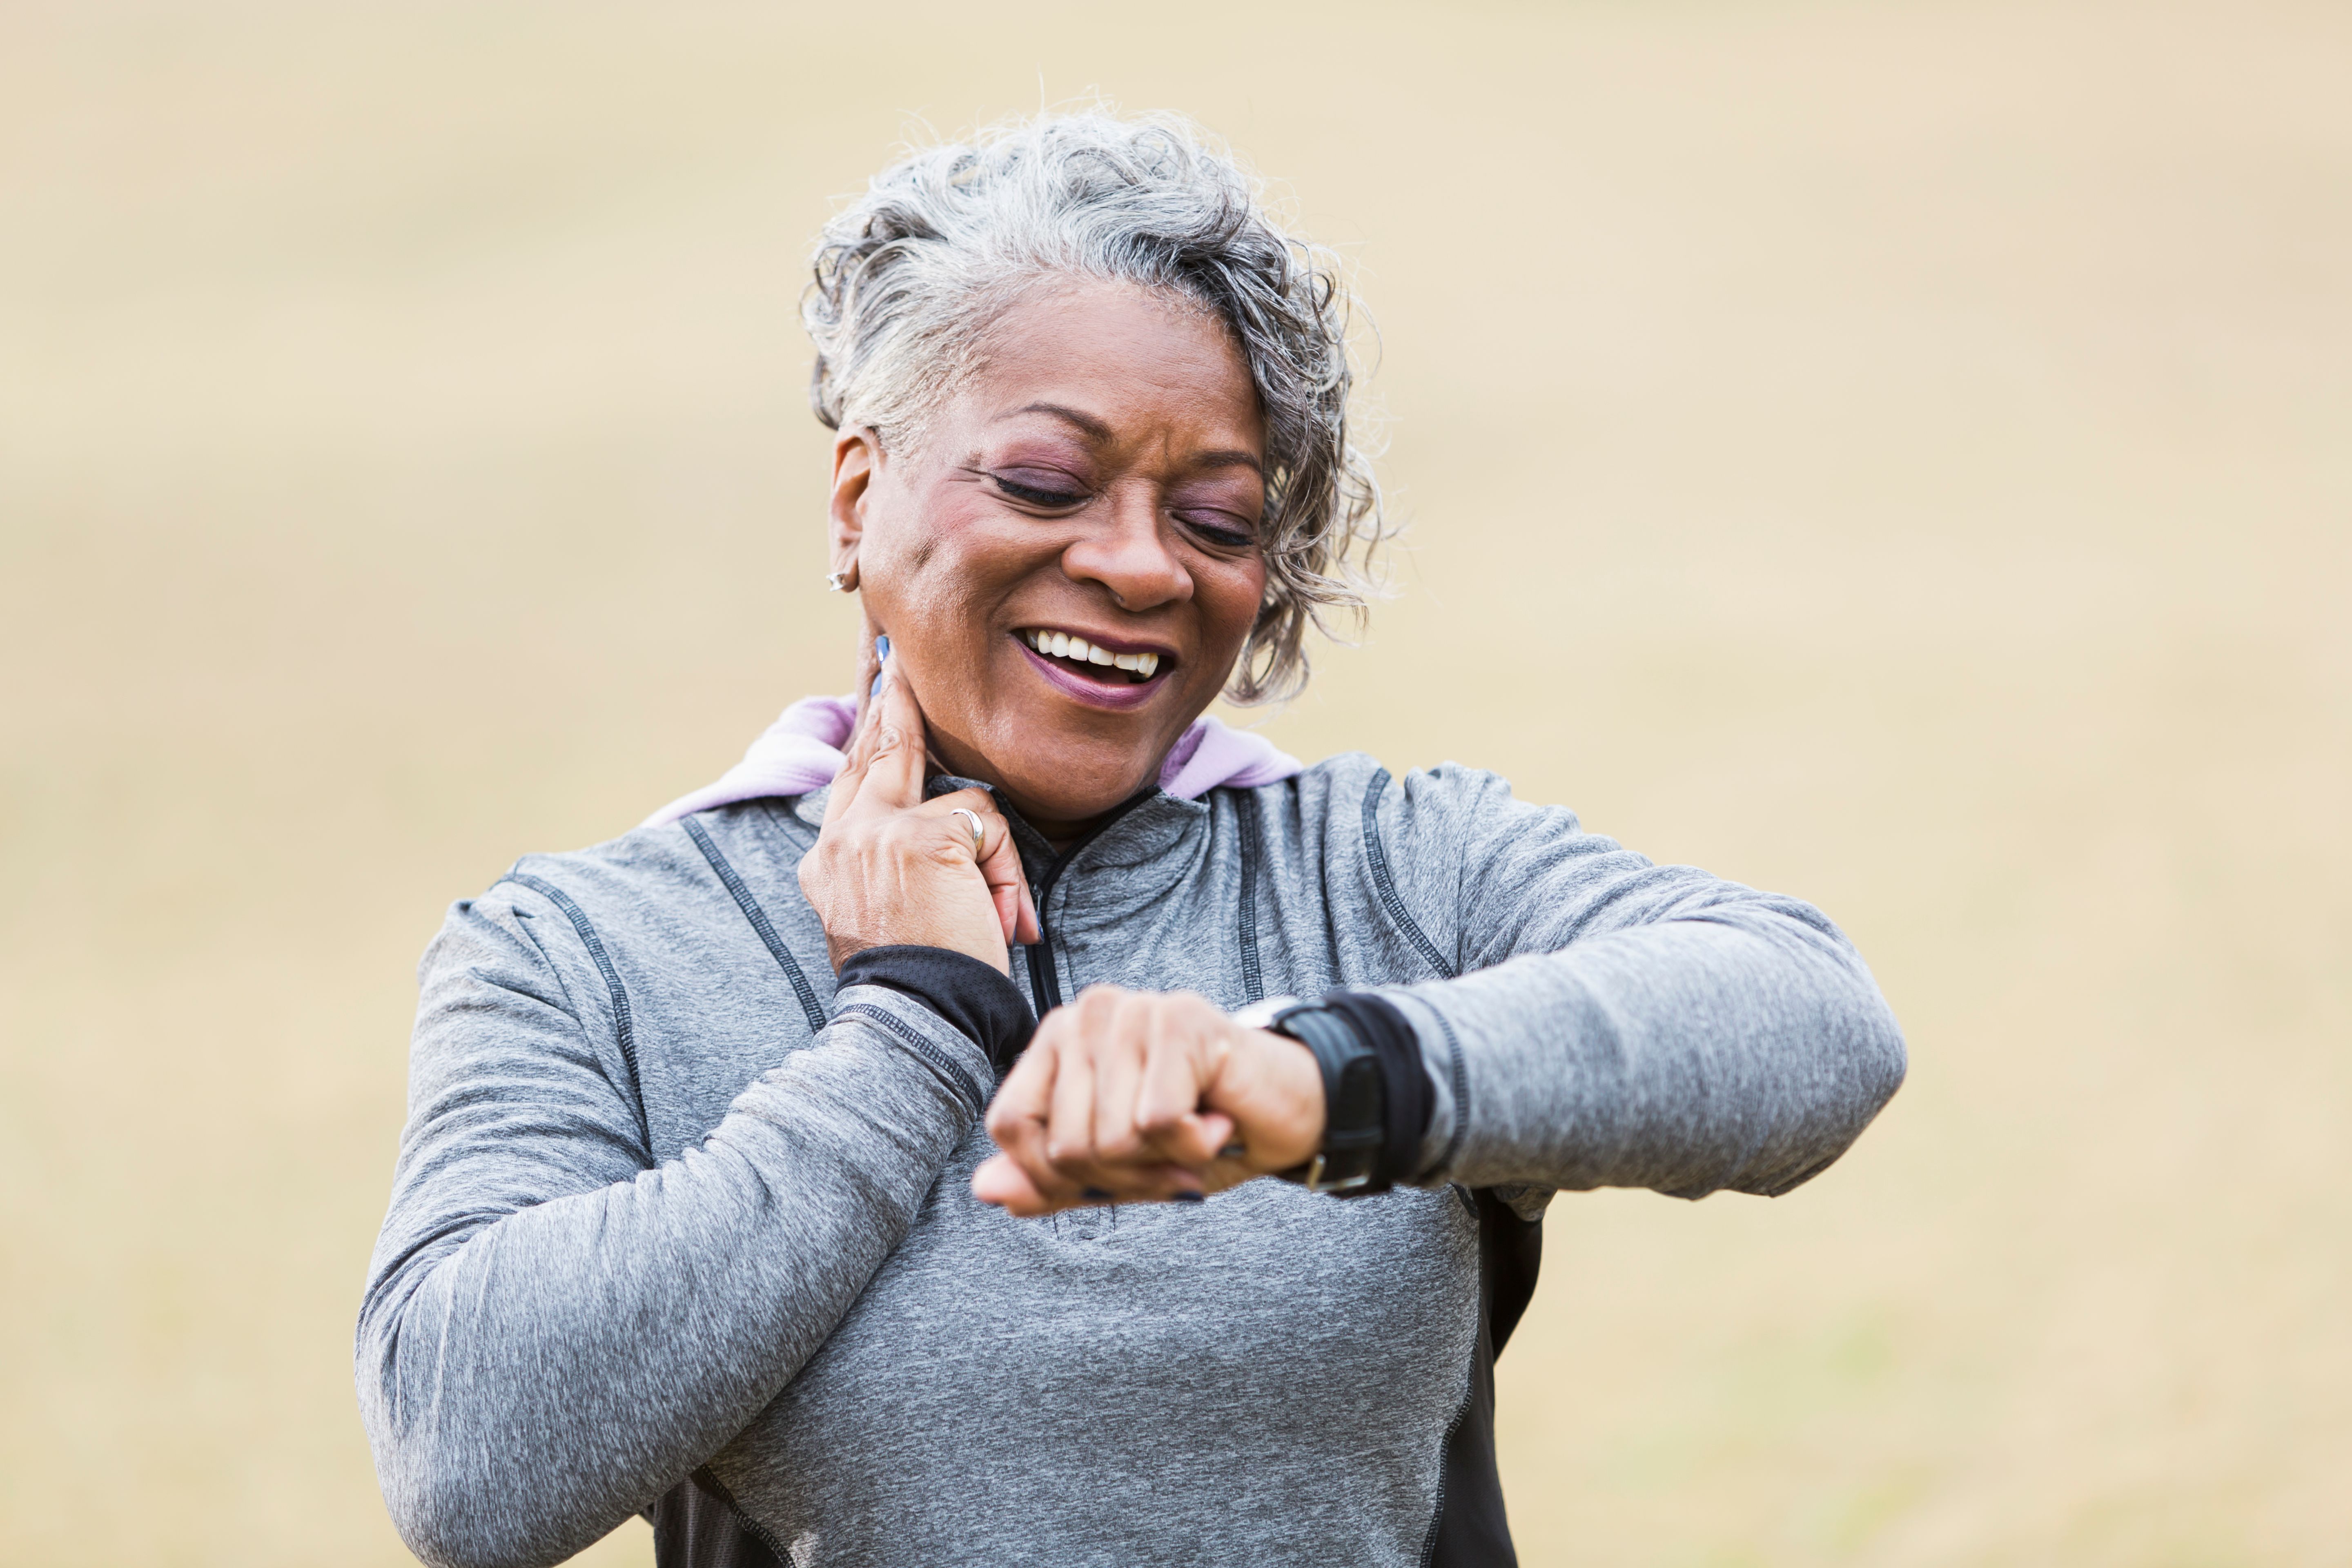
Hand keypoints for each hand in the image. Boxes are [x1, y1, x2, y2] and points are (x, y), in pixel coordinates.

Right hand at [797, 649, 1039, 972]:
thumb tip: (943, 818)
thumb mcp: (884, 915)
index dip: (868, 735)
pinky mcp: (925, 837)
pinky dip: (1006, 874)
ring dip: (991, 856)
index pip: (850, 779)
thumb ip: (893, 861)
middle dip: (896, 703)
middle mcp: (843, 839)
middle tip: (900, 663)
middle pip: (880, 751)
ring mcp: (879, 832)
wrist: (916, 1018)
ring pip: (959, 800)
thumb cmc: (918, 981)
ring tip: (997, 914)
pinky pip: (990, 827)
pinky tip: (1001, 919)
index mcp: (827, 862)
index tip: (879, 690)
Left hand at [971, 986, 1325, 1214]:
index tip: (1113, 1176)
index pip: (1010, 1126)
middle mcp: (1086, 1012)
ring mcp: (1133, 1010)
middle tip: (1169, 1157)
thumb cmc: (1196, 1133)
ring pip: (1111, 1138)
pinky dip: (1193, 1146)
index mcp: (1056, 1039)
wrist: (1287, 1111)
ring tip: (1196, 1135)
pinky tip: (1217, 1122)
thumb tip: (982, 1189)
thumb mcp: (1115, 1169)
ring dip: (1162, 1163)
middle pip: (1063, 1143)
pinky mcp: (1182, 1020)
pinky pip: (1158, 1123)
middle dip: (1122, 1177)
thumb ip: (1049, 1178)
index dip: (1053, 1176)